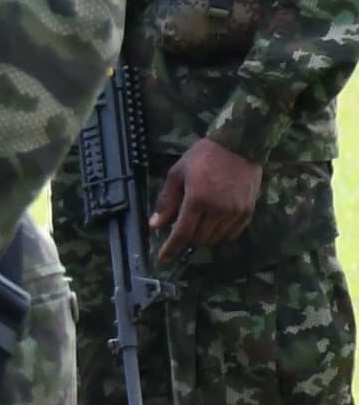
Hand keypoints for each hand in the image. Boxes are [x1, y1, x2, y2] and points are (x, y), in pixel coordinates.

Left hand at [154, 135, 262, 253]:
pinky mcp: (248, 211)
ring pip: (215, 238)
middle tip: (180, 230)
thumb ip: (166, 201)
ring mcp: (235, 212)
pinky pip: (232, 233)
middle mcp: (218, 210)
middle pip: (198, 239)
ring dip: (203, 237)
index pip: (182, 234)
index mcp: (197, 200)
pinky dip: (220, 234)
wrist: (239, 145)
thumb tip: (156, 225)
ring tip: (197, 224)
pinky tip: (214, 224)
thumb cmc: (203, 156)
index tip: (163, 258)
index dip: (171, 249)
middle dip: (186, 239)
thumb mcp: (177, 174)